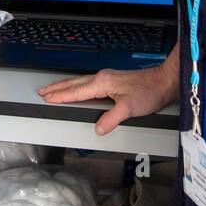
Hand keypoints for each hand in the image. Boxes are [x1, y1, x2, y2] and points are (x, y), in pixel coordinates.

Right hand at [38, 49, 179, 135]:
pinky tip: (76, 89)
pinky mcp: (111, 80)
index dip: (61, 96)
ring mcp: (106, 78)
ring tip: (53, 89)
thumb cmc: (148, 92)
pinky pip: (87, 82)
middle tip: (42, 92)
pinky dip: (76, 86)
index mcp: (102, 83)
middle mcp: (102, 78)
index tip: (47, 98)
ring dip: (65, 86)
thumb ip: (111, 119)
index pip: (76, 91)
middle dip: (57, 88)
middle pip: (73, 83)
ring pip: (79, 82)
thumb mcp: (129, 109)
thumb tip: (97, 128)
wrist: (162, 81)